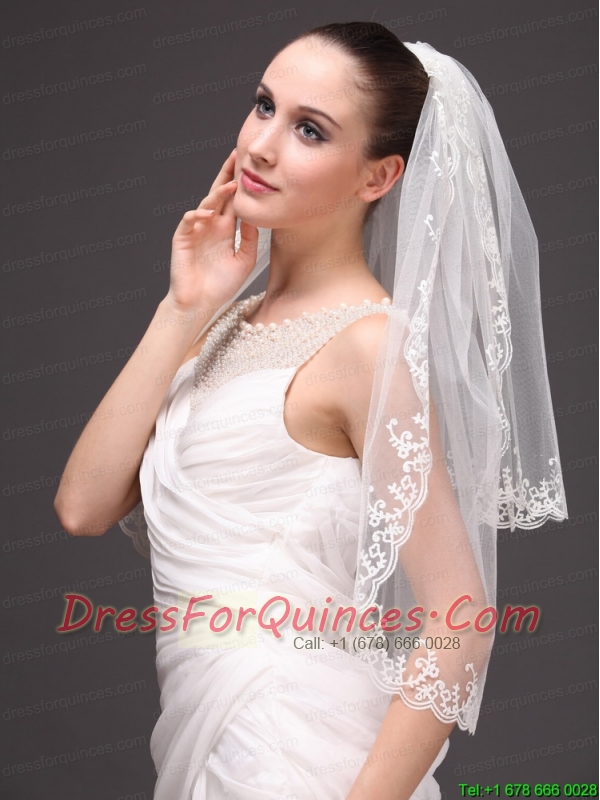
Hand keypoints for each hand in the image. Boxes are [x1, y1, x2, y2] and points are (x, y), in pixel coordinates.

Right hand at [165, 148, 258, 317]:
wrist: (200, 303)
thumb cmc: (221, 284)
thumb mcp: (245, 259)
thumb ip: (251, 238)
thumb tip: (257, 216)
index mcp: (226, 229)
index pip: (234, 201)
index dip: (241, 184)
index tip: (252, 168)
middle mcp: (211, 225)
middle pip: (220, 194)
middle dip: (227, 175)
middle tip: (237, 156)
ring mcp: (197, 230)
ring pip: (206, 203)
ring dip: (218, 193)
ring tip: (231, 184)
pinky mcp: (183, 238)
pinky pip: (189, 221)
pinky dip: (197, 214)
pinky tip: (208, 213)